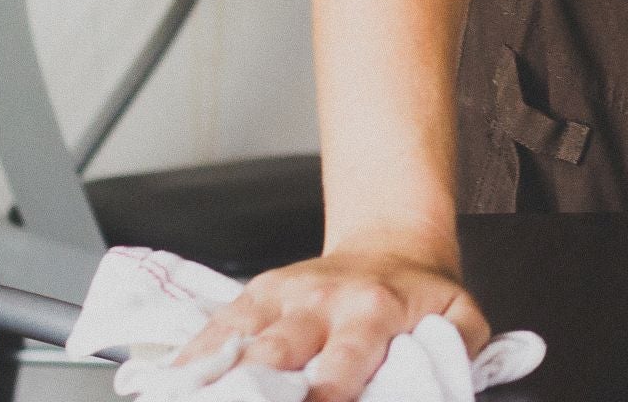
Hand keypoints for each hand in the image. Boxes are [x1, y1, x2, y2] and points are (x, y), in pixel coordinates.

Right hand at [175, 233, 491, 401]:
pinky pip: (215, 329)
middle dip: (256, 388)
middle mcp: (320, 301)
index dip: (328, 391)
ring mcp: (280, 297)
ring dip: (212, 374)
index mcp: (372, 309)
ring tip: (189, 396)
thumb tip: (447, 382)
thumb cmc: (417, 292)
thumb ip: (458, 348)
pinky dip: (191, 359)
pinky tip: (169, 384)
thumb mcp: (459, 311)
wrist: (388, 242)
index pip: (346, 357)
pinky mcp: (254, 296)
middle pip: (277, 349)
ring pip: (237, 338)